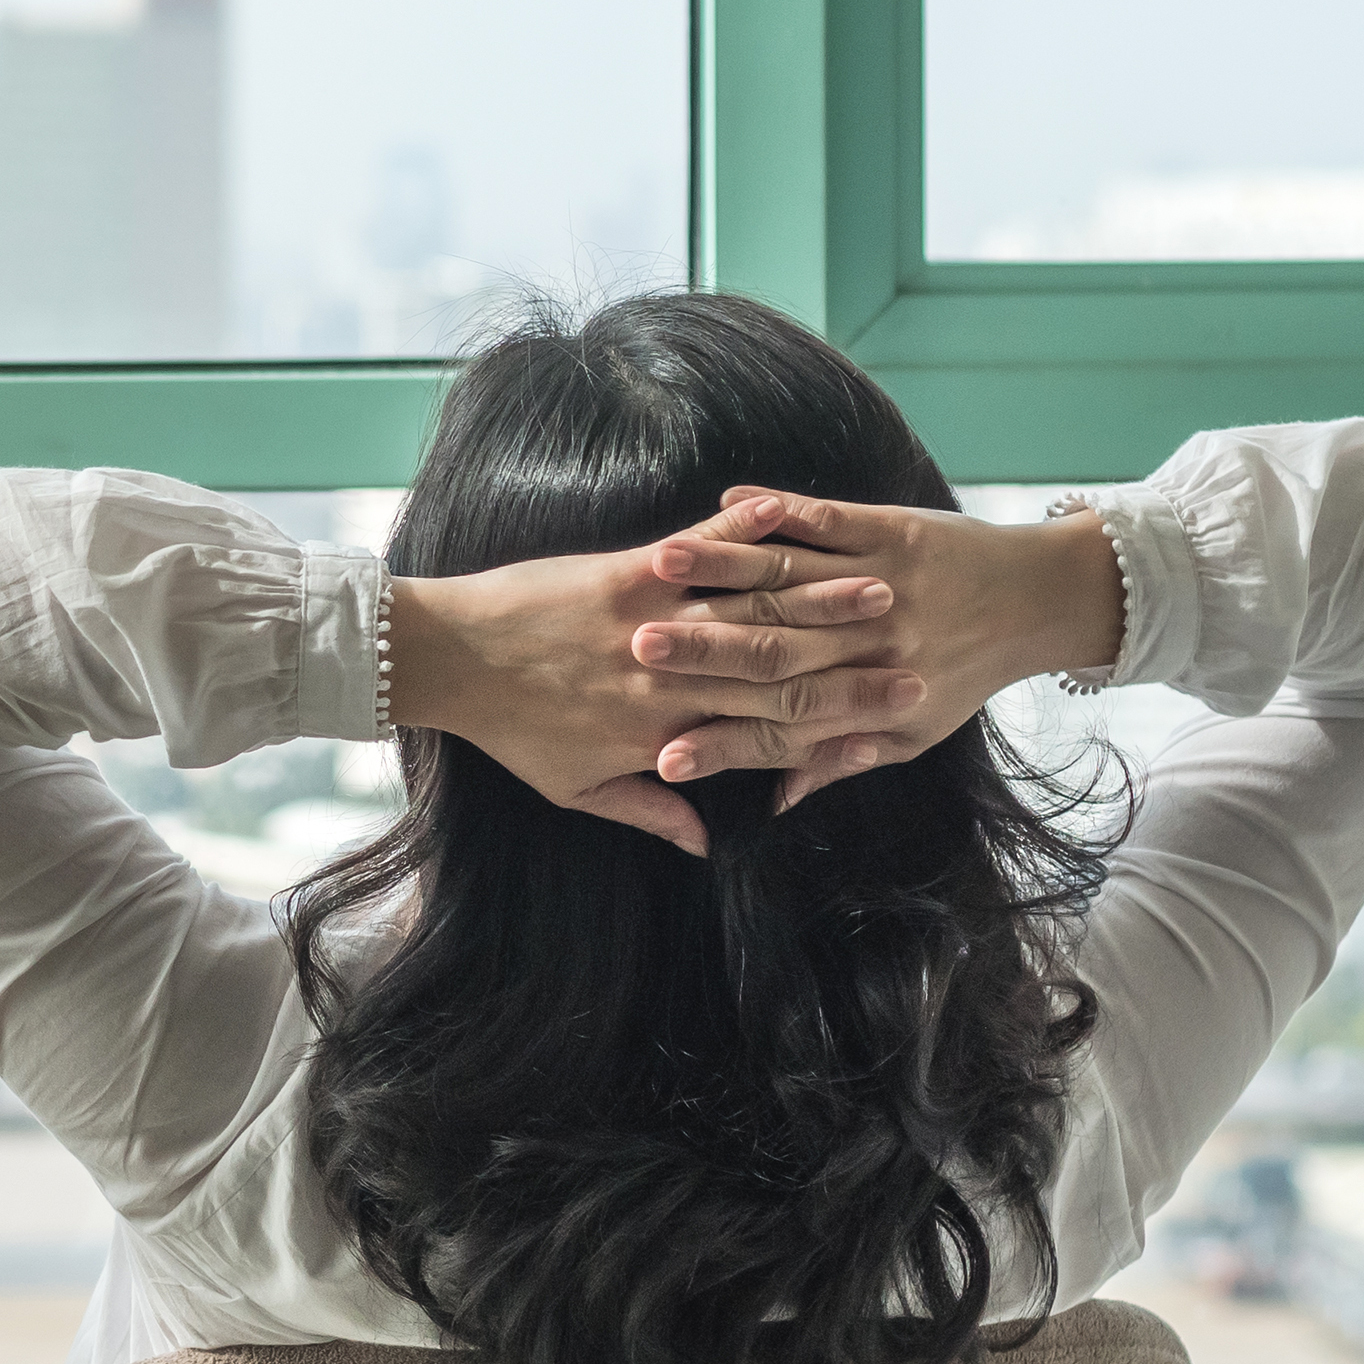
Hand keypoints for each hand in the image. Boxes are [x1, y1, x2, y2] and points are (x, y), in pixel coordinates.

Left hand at [387, 537, 920, 857]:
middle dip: (851, 661)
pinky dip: (741, 535)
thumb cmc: (508, 727)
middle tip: (918, 647)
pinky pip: (694, 555)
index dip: (840, 724)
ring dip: (817, 597)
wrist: (446, 658)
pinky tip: (789, 519)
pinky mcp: (622, 573)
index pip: (770, 731)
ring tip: (880, 586)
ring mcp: (647, 623)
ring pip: (747, 613)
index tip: (899, 711)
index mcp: (662, 735)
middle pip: (776, 672)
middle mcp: (665, 682)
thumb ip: (646, 813)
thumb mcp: (573, 787)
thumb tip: (705, 843)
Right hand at [635, 491, 1126, 805]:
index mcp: (873, 703)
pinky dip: (777, 509)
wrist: (1041, 600)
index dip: (723, 746)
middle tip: (634, 653)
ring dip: (722, 567)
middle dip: (701, 651)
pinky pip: (827, 518)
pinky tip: (730, 497)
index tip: (664, 759)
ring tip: (662, 563)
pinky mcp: (893, 530)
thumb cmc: (964, 673)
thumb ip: (836, 762)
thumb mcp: (910, 735)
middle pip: (772, 653)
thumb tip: (774, 803)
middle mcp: (874, 645)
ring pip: (788, 577)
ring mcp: (881, 582)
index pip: (782, 731)